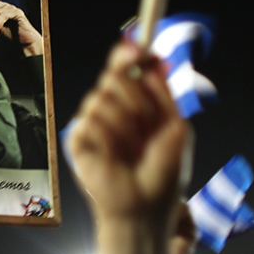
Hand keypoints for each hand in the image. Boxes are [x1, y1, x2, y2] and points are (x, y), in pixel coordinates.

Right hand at [66, 41, 188, 222]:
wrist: (146, 207)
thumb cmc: (163, 173)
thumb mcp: (174, 127)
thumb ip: (162, 92)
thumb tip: (154, 57)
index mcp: (135, 103)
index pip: (124, 68)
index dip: (127, 55)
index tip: (137, 46)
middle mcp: (112, 108)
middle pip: (113, 75)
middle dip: (135, 94)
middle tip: (147, 120)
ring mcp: (93, 123)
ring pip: (102, 96)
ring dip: (126, 123)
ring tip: (135, 148)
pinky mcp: (78, 139)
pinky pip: (91, 119)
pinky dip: (110, 137)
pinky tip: (117, 156)